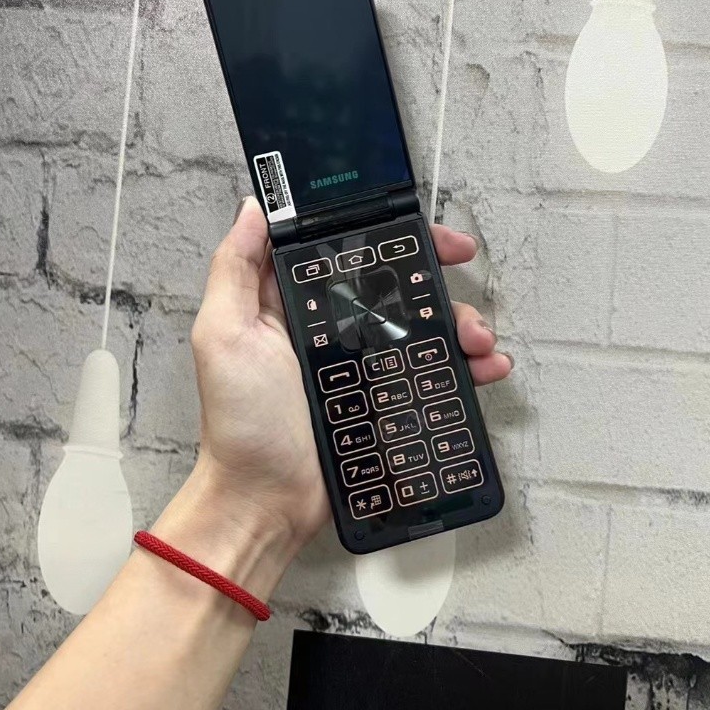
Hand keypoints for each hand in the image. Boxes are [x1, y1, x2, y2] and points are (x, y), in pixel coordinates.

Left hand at [156, 197, 512, 586]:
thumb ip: (234, 270)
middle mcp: (333, 329)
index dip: (389, 236)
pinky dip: (466, 369)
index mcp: (296, 305)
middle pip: (395, 287)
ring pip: (423, 329)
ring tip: (478, 339)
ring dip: (459, 323)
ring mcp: (364, 366)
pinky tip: (486, 369)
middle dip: (435, 276)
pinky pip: (433, 376)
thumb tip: (254, 208)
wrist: (265, 500)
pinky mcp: (386, 402)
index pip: (348, 253)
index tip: (423, 230)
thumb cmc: (240, 420)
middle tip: (463, 269)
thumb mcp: (223, 334)